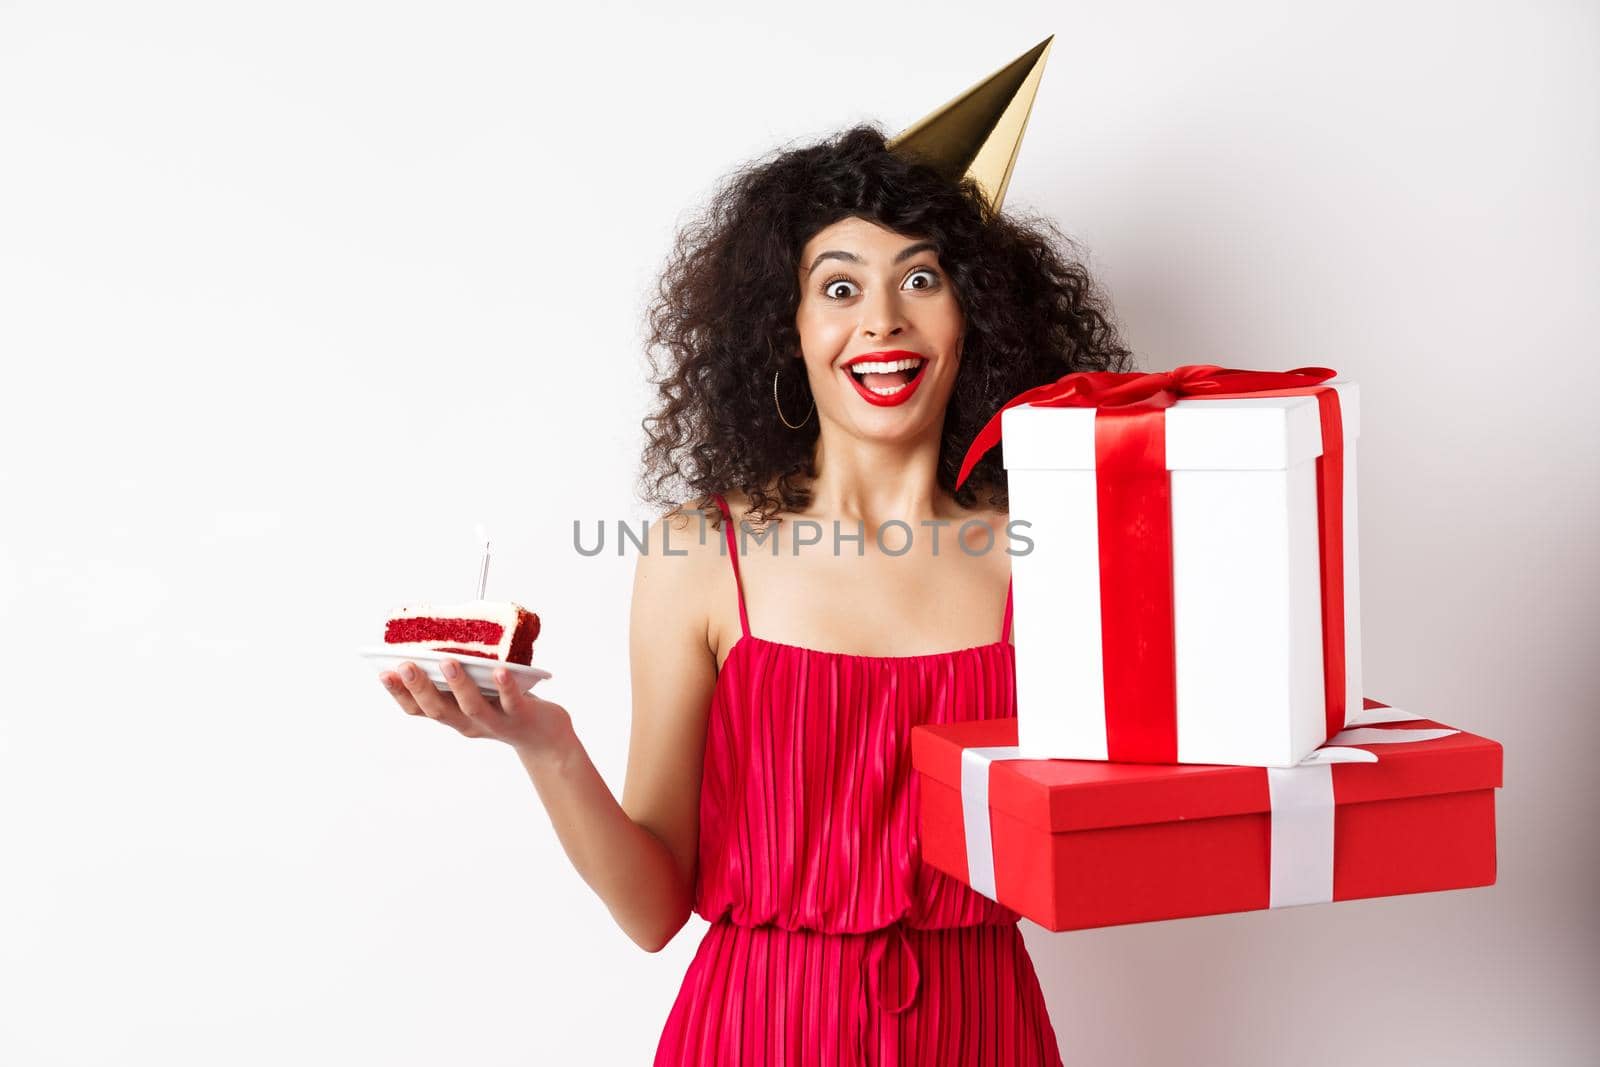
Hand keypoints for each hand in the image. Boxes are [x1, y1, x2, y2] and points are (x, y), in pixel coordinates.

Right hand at [379, 658, 573, 757]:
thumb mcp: (475, 694)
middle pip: (439, 710)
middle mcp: (469, 723)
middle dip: (420, 688)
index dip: (399, 694)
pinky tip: (499, 671)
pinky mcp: (522, 717)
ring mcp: (495, 722)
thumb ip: (457, 676)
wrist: (544, 738)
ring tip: (448, 662)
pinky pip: (512, 702)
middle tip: (405, 666)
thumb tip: (440, 637)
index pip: (419, 710)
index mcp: (453, 716)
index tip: (383, 673)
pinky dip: (505, 687)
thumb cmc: (505, 706)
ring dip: (458, 685)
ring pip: (472, 707)